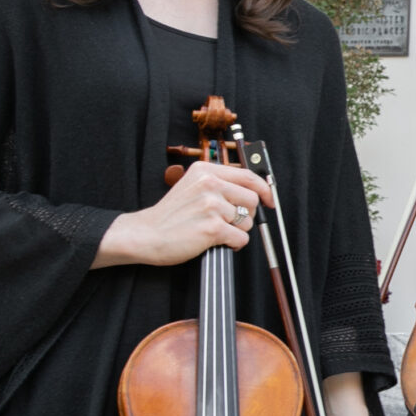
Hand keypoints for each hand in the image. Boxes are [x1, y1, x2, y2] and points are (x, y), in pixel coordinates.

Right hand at [93, 160, 273, 267]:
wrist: (146, 234)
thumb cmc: (170, 215)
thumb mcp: (191, 186)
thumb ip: (219, 183)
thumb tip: (255, 190)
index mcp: (205, 171)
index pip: (248, 176)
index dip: (264, 190)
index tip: (269, 200)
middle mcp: (209, 185)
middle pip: (252, 200)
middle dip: (245, 214)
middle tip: (227, 221)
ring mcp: (211, 206)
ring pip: (247, 221)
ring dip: (236, 230)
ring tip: (215, 230)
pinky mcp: (212, 228)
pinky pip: (240, 238)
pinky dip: (233, 244)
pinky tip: (217, 241)